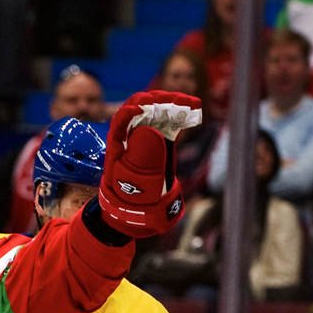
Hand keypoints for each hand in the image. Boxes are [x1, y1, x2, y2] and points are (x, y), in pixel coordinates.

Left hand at [97, 90, 202, 238]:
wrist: (141, 211)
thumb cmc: (132, 199)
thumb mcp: (135, 183)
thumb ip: (142, 158)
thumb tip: (151, 130)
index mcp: (118, 144)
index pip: (121, 120)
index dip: (131, 110)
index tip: (146, 107)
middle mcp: (131, 135)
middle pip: (141, 108)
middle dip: (159, 101)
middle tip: (178, 101)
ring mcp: (147, 136)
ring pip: (158, 112)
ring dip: (174, 104)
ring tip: (192, 104)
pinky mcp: (162, 140)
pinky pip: (170, 122)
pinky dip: (182, 116)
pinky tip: (195, 112)